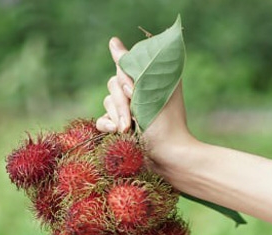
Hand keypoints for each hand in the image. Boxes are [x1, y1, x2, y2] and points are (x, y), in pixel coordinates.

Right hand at [96, 37, 191, 168]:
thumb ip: (131, 66)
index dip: (125, 79)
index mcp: (150, 78)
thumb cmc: (164, 123)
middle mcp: (140, 92)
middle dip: (121, 102)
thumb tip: (112, 41)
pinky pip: (103, 119)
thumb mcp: (149, 89)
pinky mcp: (121, 127)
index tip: (132, 91)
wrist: (168, 156)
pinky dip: (107, 125)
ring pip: (107, 102)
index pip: (125, 66)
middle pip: (113, 84)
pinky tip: (116, 133)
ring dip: (116, 116)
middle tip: (133, 117)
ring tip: (128, 130)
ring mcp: (130, 110)